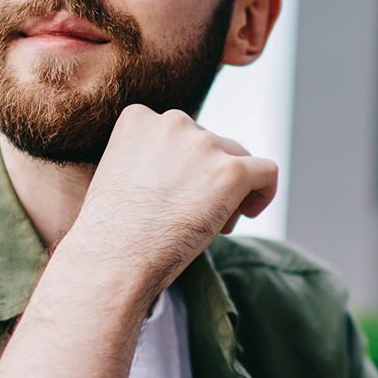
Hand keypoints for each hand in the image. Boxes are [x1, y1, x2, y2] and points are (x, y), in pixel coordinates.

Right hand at [67, 105, 277, 290]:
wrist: (114, 260)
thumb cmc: (111, 233)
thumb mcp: (119, 175)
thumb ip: (150, 159)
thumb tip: (187, 171)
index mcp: (139, 118)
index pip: (180, 134)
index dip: (183, 167)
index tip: (174, 196)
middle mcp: (173, 122)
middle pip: (211, 145)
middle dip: (207, 178)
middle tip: (191, 217)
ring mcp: (204, 144)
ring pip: (238, 159)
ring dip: (230, 189)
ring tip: (211, 225)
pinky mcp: (231, 171)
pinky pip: (267, 171)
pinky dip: (264, 192)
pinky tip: (248, 213)